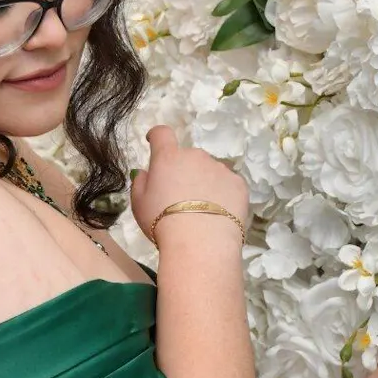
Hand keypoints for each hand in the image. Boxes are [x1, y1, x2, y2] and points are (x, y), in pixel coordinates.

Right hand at [130, 125, 250, 244]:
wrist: (200, 243)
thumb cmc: (162, 222)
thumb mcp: (139, 204)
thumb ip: (140, 182)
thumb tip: (146, 172)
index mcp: (169, 158)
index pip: (162, 134)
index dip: (157, 136)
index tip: (154, 140)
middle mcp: (196, 156)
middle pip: (188, 158)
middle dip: (183, 171)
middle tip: (179, 198)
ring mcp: (220, 168)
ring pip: (209, 171)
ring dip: (204, 183)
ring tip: (201, 212)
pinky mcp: (238, 184)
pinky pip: (227, 185)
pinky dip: (222, 195)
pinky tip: (217, 215)